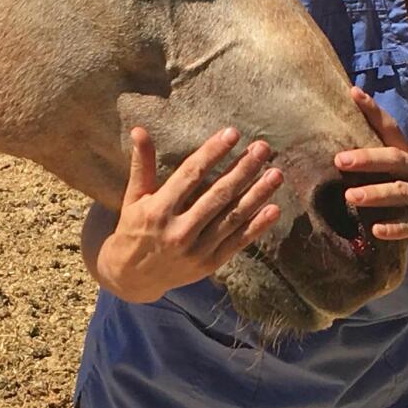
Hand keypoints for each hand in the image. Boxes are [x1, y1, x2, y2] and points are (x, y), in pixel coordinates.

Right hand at [96, 127, 283, 302]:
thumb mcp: (133, 198)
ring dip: (257, 194)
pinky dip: (257, 226)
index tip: (232, 133)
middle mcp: (178, 230)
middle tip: (263, 148)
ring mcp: (196, 250)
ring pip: (232, 217)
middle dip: (243, 169)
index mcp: (158, 209)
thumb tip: (139, 130)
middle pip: (218, 194)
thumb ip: (142, 165)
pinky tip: (274, 209)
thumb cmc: (133, 230)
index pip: (191, 174)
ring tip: (276, 174)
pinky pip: (237, 242)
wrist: (132, 278)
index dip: (213, 152)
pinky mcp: (208, 264)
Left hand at [334, 88, 407, 248]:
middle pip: (395, 160)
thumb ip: (392, 164)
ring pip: (402, 192)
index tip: (354, 92)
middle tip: (340, 160)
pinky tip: (377, 230)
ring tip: (351, 196)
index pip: (392, 130)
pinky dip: (396, 228)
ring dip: (376, 194)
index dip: (374, 112)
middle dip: (367, 159)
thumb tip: (351, 156)